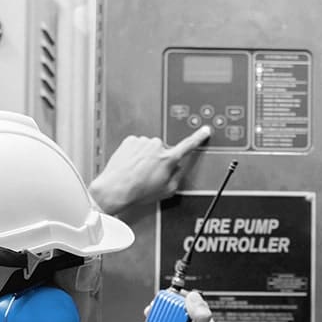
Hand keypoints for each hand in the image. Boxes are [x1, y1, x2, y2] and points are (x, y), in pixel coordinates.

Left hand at [90, 126, 210, 214]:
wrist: (115, 188)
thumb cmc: (138, 191)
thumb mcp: (167, 190)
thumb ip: (178, 176)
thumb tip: (178, 168)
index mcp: (168, 159)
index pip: (188, 145)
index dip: (199, 137)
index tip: (205, 130)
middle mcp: (156, 147)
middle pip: (164, 150)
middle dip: (160, 159)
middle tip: (150, 174)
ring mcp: (142, 142)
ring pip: (149, 148)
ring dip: (146, 157)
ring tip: (138, 172)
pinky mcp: (130, 140)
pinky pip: (138, 146)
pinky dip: (135, 154)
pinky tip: (131, 165)